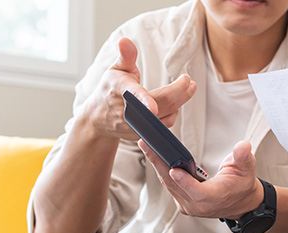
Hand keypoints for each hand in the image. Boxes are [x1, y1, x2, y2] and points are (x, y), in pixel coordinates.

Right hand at [81, 37, 196, 141]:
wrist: (98, 118)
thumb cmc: (109, 89)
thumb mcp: (116, 70)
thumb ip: (126, 56)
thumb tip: (125, 40)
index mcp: (120, 91)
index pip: (134, 95)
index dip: (144, 101)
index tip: (153, 107)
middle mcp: (126, 112)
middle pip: (159, 104)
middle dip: (179, 92)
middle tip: (189, 81)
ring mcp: (134, 126)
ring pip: (164, 116)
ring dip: (180, 102)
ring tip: (189, 88)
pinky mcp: (140, 136)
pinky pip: (163, 126)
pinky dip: (172, 113)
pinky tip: (176, 103)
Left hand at [138, 140, 262, 219]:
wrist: (240, 202)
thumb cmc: (242, 184)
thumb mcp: (247, 168)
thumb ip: (243, 157)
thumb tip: (243, 146)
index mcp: (215, 197)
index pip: (198, 192)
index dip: (186, 182)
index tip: (174, 170)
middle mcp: (198, 205)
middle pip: (175, 185)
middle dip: (159, 163)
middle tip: (147, 145)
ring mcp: (188, 205)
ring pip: (168, 184)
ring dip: (156, 164)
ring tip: (146, 145)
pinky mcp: (182, 202)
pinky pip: (169, 186)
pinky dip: (161, 170)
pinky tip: (153, 155)